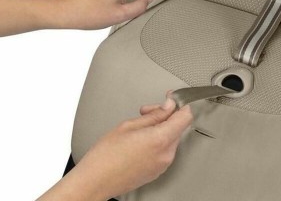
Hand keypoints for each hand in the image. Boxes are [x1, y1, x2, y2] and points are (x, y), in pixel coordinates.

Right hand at [37, 96, 192, 200]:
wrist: (95, 181)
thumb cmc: (106, 156)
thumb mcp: (130, 125)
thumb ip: (155, 114)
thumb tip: (169, 106)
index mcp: (160, 139)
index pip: (186, 116)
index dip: (180, 104)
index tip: (173, 98)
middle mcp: (166, 154)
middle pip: (178, 126)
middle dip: (166, 115)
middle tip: (148, 111)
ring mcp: (163, 164)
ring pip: (171, 137)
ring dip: (161, 127)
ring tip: (141, 125)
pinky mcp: (157, 171)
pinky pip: (165, 150)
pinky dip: (158, 140)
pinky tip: (141, 138)